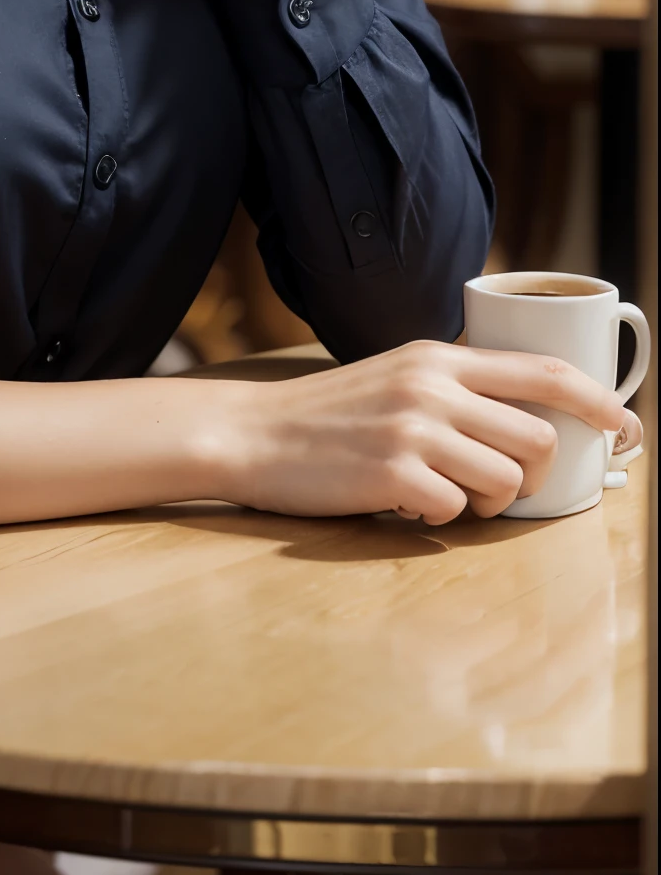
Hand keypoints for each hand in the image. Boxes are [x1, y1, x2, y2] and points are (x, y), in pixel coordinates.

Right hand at [208, 340, 626, 523]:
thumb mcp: (395, 376)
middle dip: (532, 473)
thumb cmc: (326, 414)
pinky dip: (440, 518)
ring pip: (506, 478)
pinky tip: (406, 504)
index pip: (544, 370)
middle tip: (498, 486)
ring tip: (447, 496)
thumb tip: (522, 419)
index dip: (598, 400)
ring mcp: (413, 429)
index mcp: (439, 356)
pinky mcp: (392, 473)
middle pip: (536, 437)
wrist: (252, 433)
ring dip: (489, 501)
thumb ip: (453, 386)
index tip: (627, 427)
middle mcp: (432, 386)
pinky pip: (455, 510)